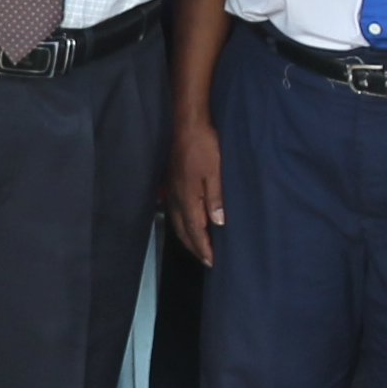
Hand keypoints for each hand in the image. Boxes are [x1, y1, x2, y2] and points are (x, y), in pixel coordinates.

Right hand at [167, 110, 225, 263]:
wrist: (186, 125)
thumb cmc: (204, 146)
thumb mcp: (215, 172)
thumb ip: (215, 199)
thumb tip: (217, 223)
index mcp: (188, 198)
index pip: (195, 230)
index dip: (203, 247)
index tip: (211, 262)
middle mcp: (176, 199)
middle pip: (183, 230)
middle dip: (194, 247)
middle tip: (205, 261)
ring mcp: (171, 191)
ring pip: (176, 222)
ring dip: (186, 238)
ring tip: (196, 247)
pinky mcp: (169, 184)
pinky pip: (173, 211)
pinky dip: (180, 224)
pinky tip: (184, 224)